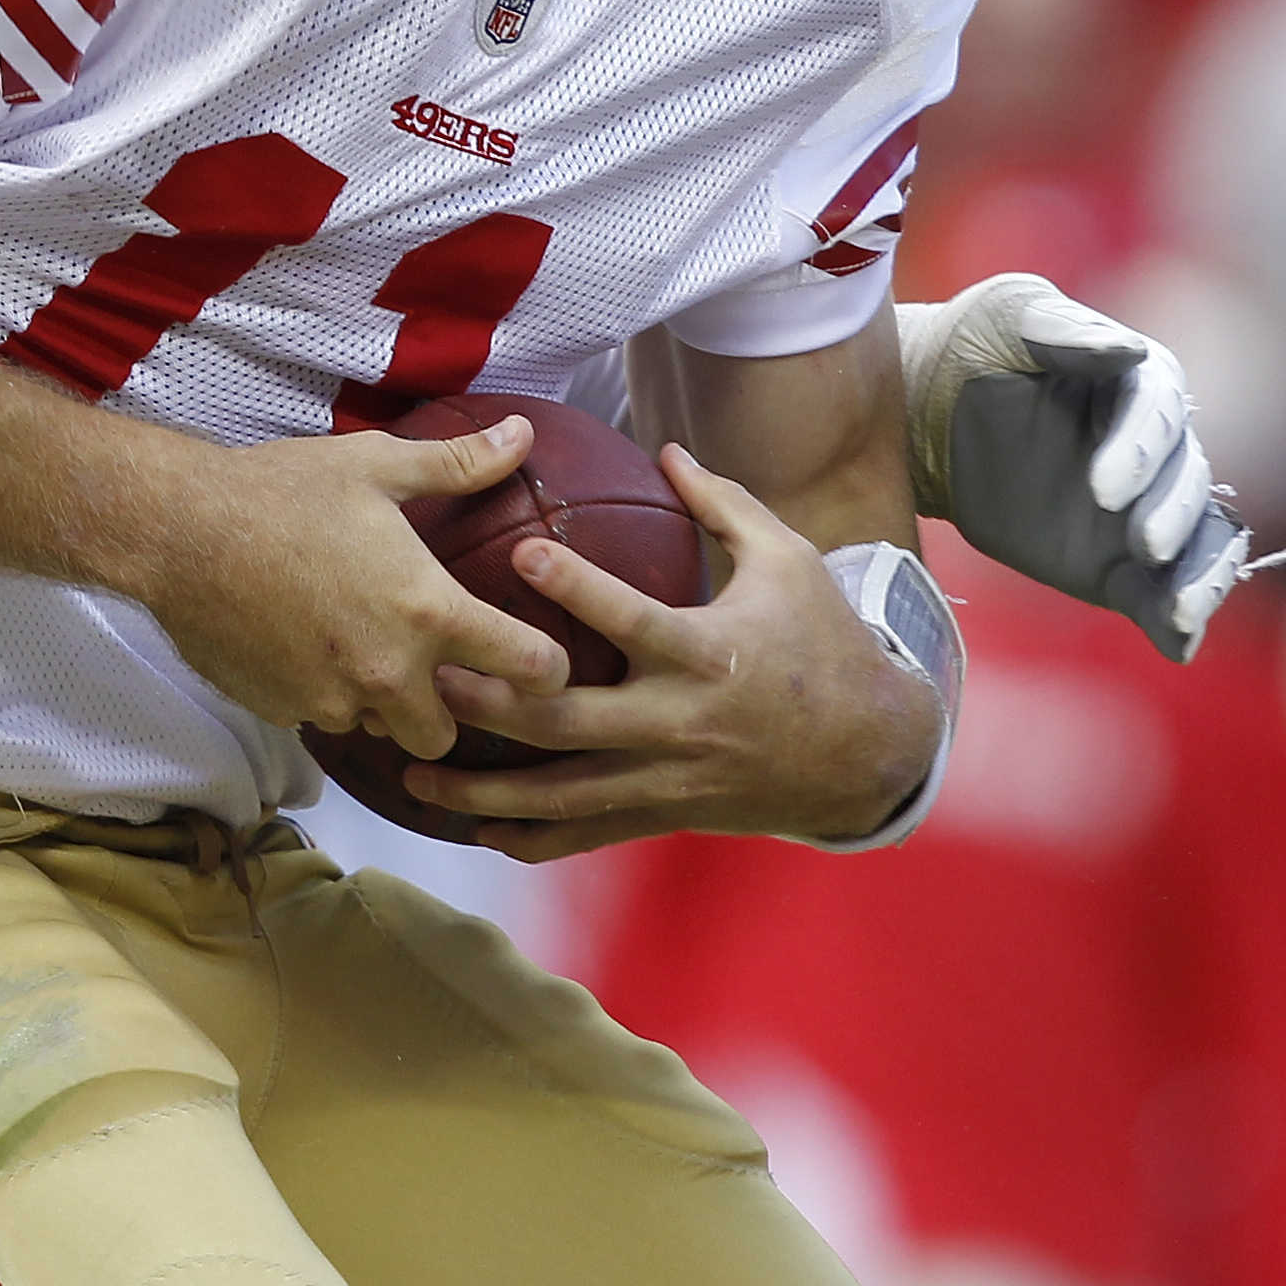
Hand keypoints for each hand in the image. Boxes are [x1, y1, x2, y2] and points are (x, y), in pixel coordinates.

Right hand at [114, 418, 571, 763]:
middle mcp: (388, 671)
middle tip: (433, 666)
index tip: (539, 661)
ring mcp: (331, 699)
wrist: (177, 533)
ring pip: (381, 729)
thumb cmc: (280, 491)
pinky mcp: (283, 711)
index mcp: (427, 610)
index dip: (546, 668)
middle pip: (450, 733)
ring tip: (361, 648)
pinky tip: (304, 646)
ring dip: (382, 703)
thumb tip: (522, 434)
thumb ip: (459, 462)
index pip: (528, 668)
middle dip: (448, 708)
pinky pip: (322, 718)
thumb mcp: (376, 465)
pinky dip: (323, 694)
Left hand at [406, 447, 938, 858]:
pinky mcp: (666, 814)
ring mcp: (668, 778)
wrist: (870, 751)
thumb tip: (666, 447)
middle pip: (571, 721)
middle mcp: (679, 722)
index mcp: (707, 653)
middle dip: (494, 704)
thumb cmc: (824, 643)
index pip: (632, 620)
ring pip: (563, 794)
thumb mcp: (789, 561)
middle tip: (429, 675)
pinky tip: (475, 828)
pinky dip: (532, 838)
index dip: (577, 590)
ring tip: (416, 771)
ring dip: (485, 790)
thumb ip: (723, 504)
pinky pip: (589, 834)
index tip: (519, 555)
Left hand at [898, 273, 1252, 658]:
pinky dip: (1176, 620)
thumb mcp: (1006, 317)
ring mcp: (1143, 510)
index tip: (1104, 487)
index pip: (1159, 413)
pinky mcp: (1119, 564)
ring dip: (1202, 574)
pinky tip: (1179, 645)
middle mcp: (1155, 451)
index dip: (1139, 450)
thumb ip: (1061, 333)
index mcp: (1138, 383)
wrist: (928, 415)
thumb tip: (1129, 350)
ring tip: (1186, 609)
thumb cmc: (973, 348)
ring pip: (1198, 542)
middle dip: (1173, 515)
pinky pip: (1160, 595)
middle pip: (1188, 482)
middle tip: (1143, 544)